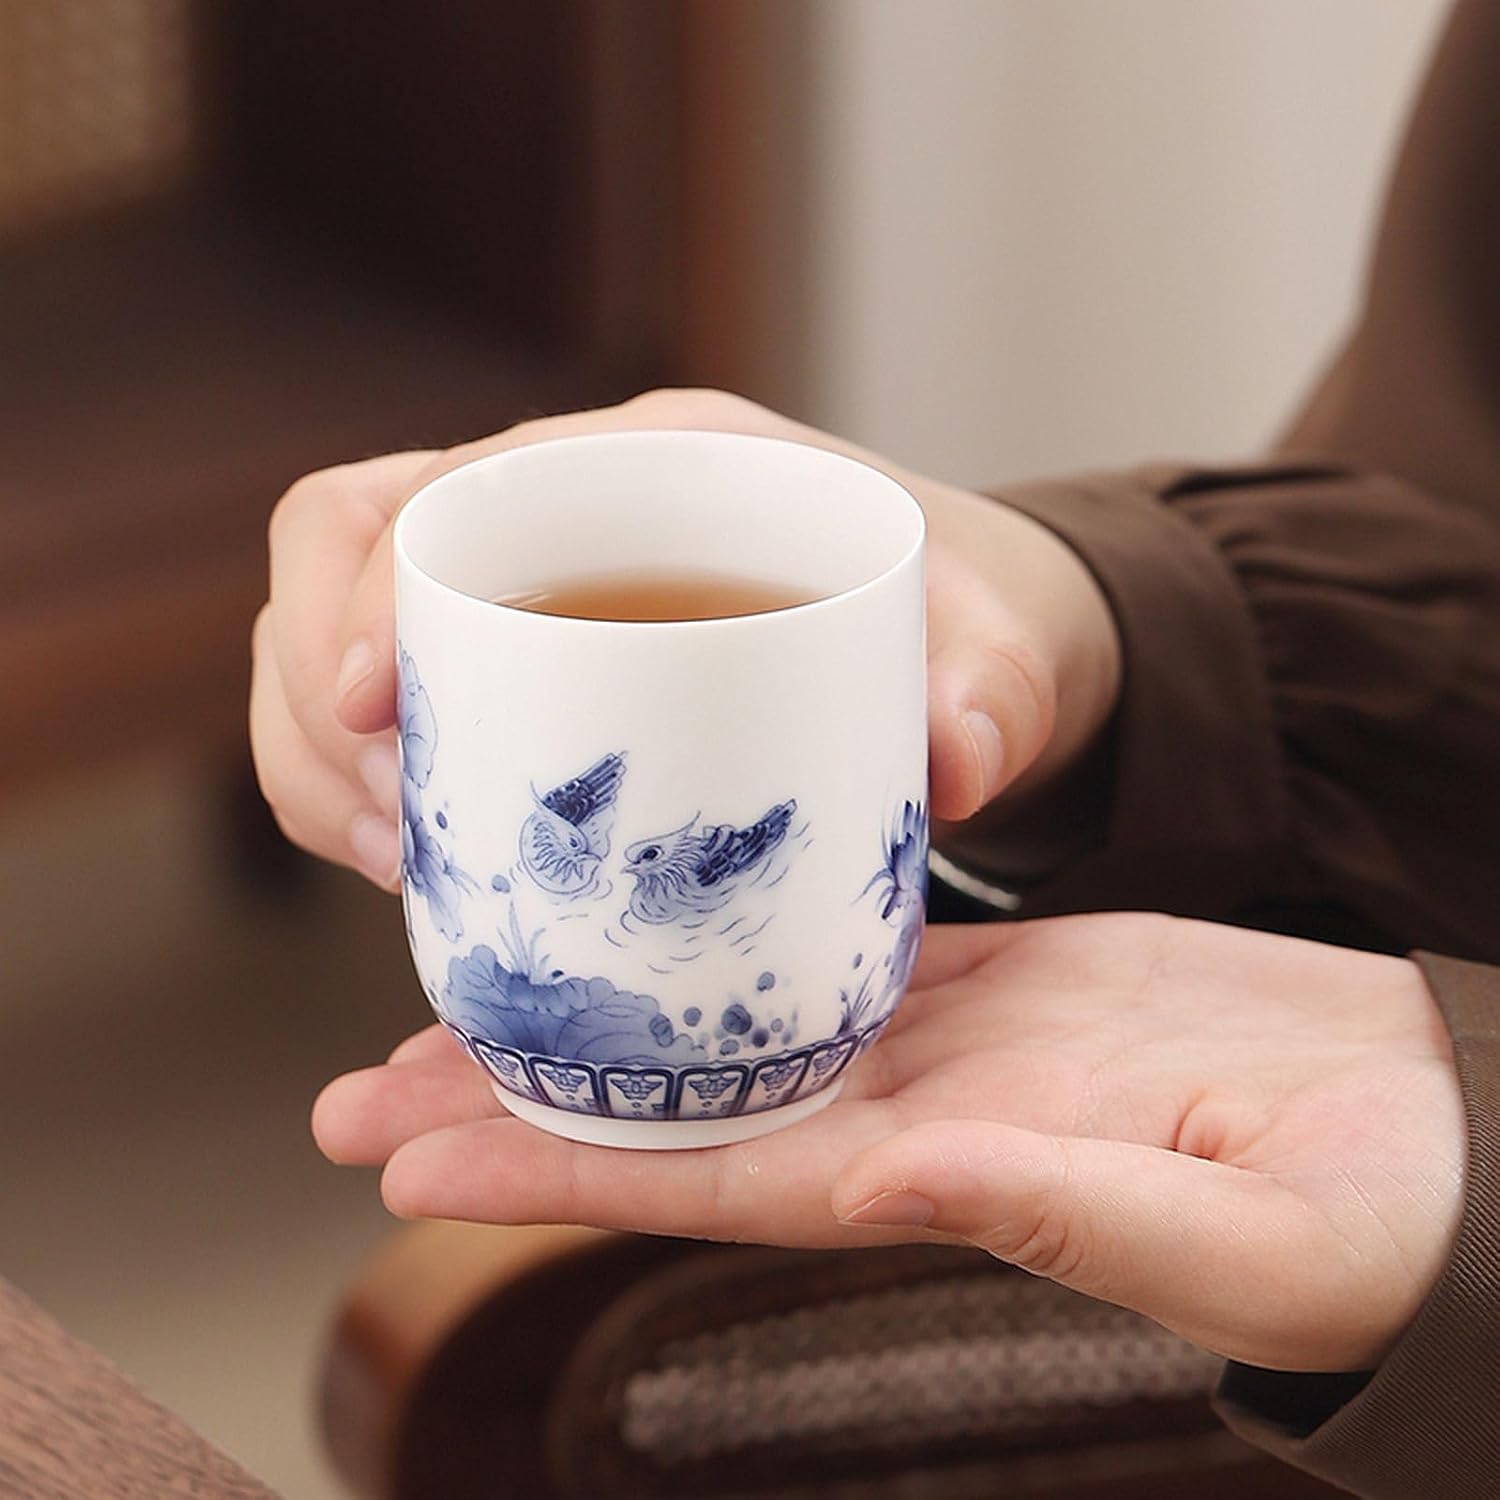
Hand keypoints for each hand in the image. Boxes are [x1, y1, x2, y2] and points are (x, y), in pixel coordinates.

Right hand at [251, 390, 1119, 885]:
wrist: (958, 644)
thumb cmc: (960, 619)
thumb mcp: (996, 648)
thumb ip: (996, 696)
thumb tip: (956, 764)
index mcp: (646, 460)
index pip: (429, 492)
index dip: (357, 594)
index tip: (375, 713)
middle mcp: (560, 510)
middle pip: (339, 558)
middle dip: (316, 701)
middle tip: (397, 834)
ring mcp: (529, 592)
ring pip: (334, 644)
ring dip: (320, 759)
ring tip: (400, 869)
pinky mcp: (524, 675)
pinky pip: (389, 718)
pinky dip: (362, 795)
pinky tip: (420, 871)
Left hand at [313, 914, 1463, 1372]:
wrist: (1431, 1129)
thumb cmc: (1372, 1205)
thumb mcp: (1247, 1230)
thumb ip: (1071, 1214)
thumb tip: (895, 1179)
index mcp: (949, 1181)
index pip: (709, 1180)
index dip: (551, 1176)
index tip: (405, 1162)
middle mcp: (913, 1124)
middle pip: (677, 1115)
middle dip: (516, 1110)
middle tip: (358, 1093)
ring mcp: (946, 1052)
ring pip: (730, 1036)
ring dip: (602, 1025)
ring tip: (471, 1003)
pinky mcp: (995, 987)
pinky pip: (827, 963)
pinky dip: (732, 952)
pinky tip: (663, 929)